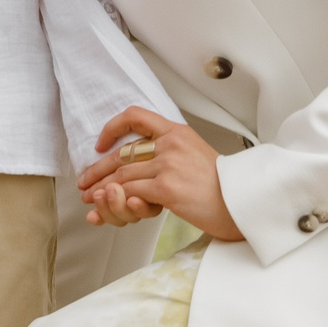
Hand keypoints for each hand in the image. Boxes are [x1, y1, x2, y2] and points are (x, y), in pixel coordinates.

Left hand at [77, 108, 244, 242]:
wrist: (243, 204)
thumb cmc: (222, 188)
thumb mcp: (196, 157)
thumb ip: (170, 154)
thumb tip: (139, 165)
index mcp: (177, 132)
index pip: (136, 116)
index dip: (112, 128)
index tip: (101, 144)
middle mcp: (171, 143)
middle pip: (121, 154)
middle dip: (97, 170)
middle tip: (85, 182)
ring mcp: (168, 164)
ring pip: (121, 176)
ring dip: (101, 190)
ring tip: (90, 199)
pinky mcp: (167, 187)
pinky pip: (131, 192)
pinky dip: (116, 202)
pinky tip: (108, 209)